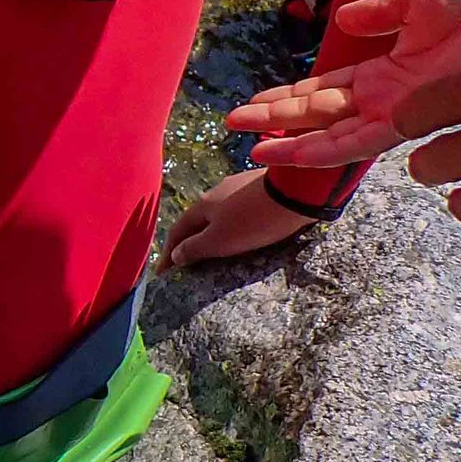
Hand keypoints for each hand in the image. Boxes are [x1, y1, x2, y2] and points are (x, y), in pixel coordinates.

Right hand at [159, 167, 312, 268]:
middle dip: (190, 240)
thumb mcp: (220, 240)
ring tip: (217, 248)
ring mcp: (239, 188)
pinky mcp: (261, 188)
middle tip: (188, 262)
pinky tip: (245, 230)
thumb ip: (195, 248)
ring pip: (219, 213)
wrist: (297, 191)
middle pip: (197, 221)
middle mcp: (217, 192)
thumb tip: (176, 255)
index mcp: (202, 205)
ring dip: (213, 231)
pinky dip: (234, 224)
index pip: (177, 232)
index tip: (163, 274)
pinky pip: (239, 210)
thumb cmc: (255, 220)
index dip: (168, 254)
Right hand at [231, 0, 460, 165]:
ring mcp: (395, 114)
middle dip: (276, 120)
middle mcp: (387, 101)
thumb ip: (381, 14)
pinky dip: (319, 150)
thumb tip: (343, 18)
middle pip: (319, 115)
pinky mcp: (407, 121)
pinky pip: (357, 143)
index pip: (327, 90)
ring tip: (250, 145)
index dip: (290, 96)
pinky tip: (288, 153)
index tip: (255, 100)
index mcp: (387, 75)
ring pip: (330, 135)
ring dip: (288, 140)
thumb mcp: (421, 2)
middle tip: (233, 122)